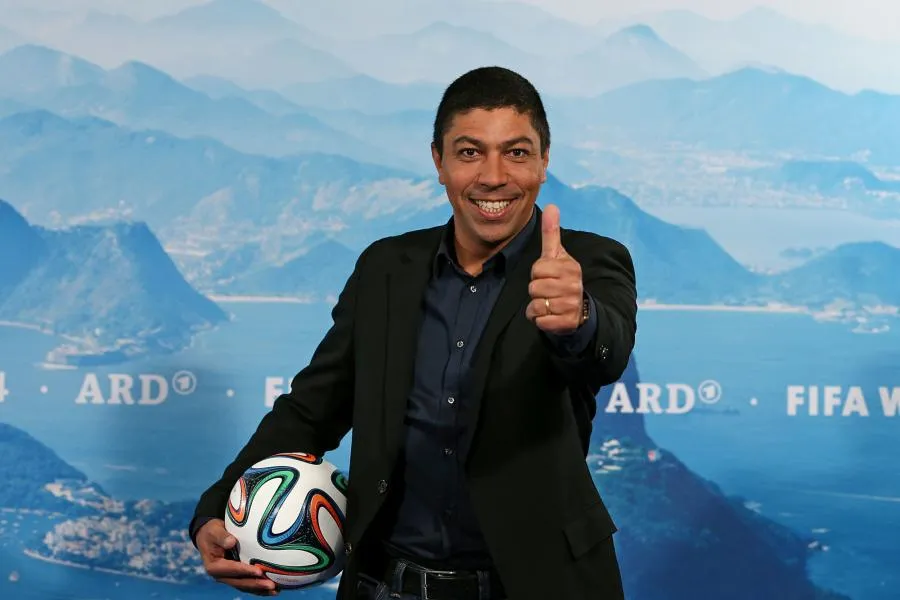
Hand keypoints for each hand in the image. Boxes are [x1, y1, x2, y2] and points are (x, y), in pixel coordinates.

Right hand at [196, 518, 279, 595]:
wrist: (209, 537)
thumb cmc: (212, 532)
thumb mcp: (214, 532)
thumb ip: (222, 537)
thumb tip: (231, 542)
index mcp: (214, 567)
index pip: (232, 570)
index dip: (245, 571)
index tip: (259, 571)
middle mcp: (221, 576)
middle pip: (240, 582)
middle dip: (256, 584)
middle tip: (272, 585)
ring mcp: (229, 578)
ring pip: (245, 586)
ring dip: (260, 589)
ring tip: (275, 590)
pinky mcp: (235, 577)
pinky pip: (248, 584)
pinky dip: (260, 588)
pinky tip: (274, 589)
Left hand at [526, 204, 584, 334]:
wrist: (578, 310)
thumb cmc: (561, 278)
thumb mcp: (557, 256)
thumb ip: (551, 233)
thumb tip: (552, 205)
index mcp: (570, 267)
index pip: (537, 269)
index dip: (537, 273)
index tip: (548, 275)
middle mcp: (573, 285)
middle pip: (534, 287)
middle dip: (536, 291)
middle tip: (549, 291)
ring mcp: (571, 305)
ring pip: (536, 305)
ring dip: (537, 306)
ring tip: (549, 303)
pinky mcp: (566, 322)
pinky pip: (540, 320)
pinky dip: (540, 320)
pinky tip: (550, 315)